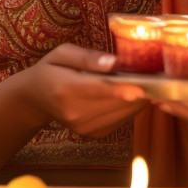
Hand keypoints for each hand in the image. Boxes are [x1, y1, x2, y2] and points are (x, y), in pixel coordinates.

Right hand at [19, 43, 147, 137]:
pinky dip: (129, 108)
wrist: (36, 99)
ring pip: (121, 114)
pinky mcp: (91, 134)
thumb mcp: (62, 53)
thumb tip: (114, 62)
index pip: (98, 89)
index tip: (145, 87)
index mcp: (65, 88)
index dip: (123, 89)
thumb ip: (88, 57)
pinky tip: (128, 95)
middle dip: (138, 90)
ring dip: (136, 100)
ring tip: (142, 82)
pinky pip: (120, 121)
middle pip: (115, 103)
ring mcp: (83, 127)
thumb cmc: (51, 70)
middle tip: (152, 76)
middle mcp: (74, 112)